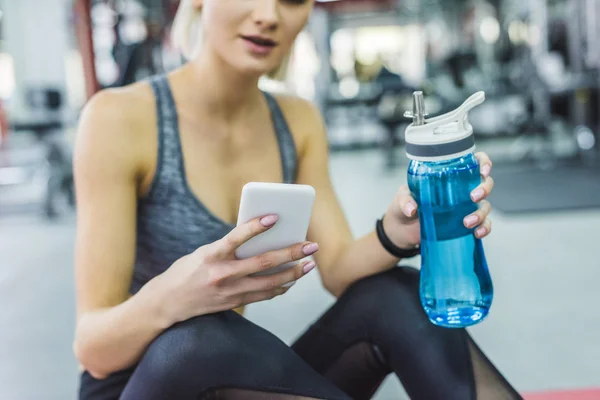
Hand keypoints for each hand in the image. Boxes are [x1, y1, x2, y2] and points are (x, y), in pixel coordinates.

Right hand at [156, 215, 317, 323]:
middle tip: (311, 246)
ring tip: (308, 265)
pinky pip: (262, 295)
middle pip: (263, 263)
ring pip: (269, 283)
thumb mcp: (203, 253)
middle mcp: (221, 274)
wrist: (166, 303)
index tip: (275, 217)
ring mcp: (229, 292)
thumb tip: (263, 240)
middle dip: (291, 253)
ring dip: (292, 274)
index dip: (255, 227)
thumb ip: (229, 247)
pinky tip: (291, 281)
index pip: (235, 237)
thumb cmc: (187, 270)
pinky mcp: (233, 303)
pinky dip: (279, 288)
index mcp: (210, 255)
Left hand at [383, 152, 494, 248]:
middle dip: (484, 188)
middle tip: (473, 197)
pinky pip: (483, 224)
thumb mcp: (401, 198)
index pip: (472, 163)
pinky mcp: (464, 224)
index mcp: (448, 177)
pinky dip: (484, 228)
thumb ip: (405, 200)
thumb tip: (412, 208)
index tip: (483, 170)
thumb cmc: (403, 207)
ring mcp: (464, 207)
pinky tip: (477, 233)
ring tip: (467, 222)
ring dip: (481, 213)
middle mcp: (460, 190)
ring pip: (485, 205)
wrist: (401, 231)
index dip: (483, 163)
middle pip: (485, 183)